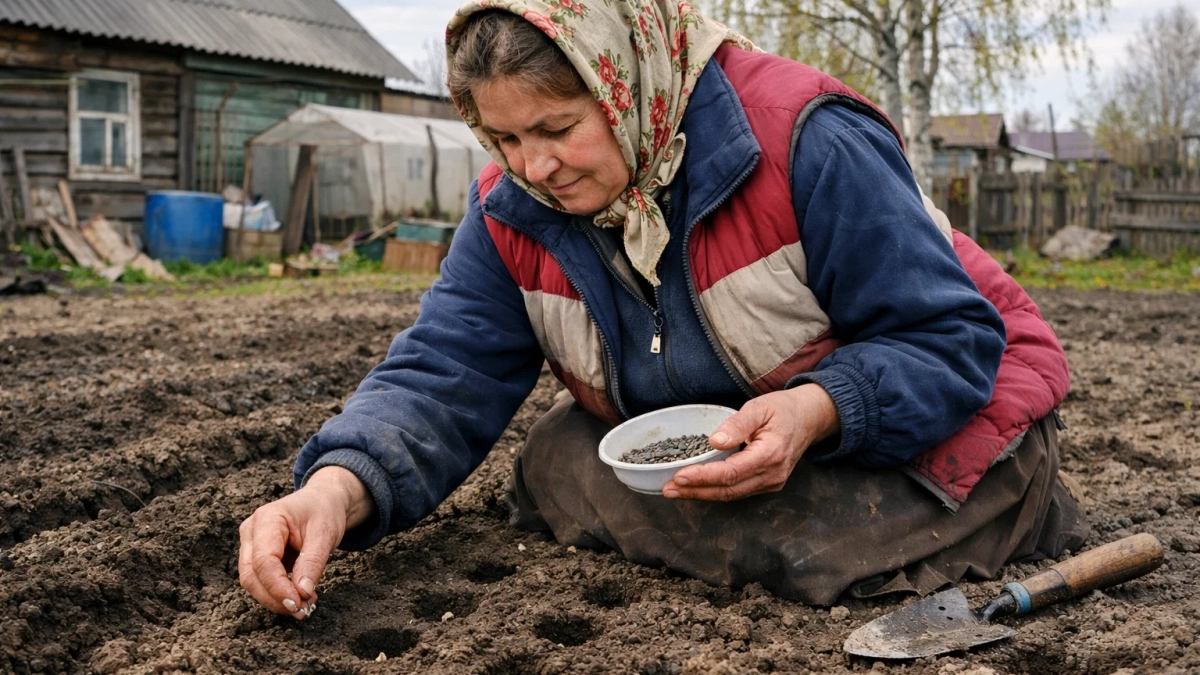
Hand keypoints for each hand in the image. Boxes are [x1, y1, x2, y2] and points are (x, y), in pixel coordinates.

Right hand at [238, 466, 374, 618]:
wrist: (323, 500)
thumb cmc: (324, 511)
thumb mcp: (325, 534)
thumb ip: (312, 563)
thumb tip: (302, 593)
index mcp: (267, 519)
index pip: (264, 561)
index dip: (278, 587)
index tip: (298, 604)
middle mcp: (251, 531)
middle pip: (252, 575)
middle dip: (275, 598)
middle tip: (302, 611)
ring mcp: (250, 544)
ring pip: (253, 581)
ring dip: (275, 599)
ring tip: (304, 606)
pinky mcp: (256, 555)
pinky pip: (260, 580)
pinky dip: (277, 593)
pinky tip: (299, 598)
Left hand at [662, 384, 838, 500]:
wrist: (809, 419)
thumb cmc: (783, 410)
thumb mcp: (759, 408)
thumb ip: (737, 424)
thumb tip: (715, 441)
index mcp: (770, 455)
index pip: (731, 472)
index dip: (703, 477)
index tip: (680, 476)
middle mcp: (772, 475)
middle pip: (728, 490)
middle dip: (696, 491)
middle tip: (669, 490)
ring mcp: (771, 483)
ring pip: (732, 495)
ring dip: (702, 494)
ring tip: (676, 491)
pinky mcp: (767, 483)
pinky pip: (738, 491)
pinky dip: (716, 491)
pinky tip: (697, 487)